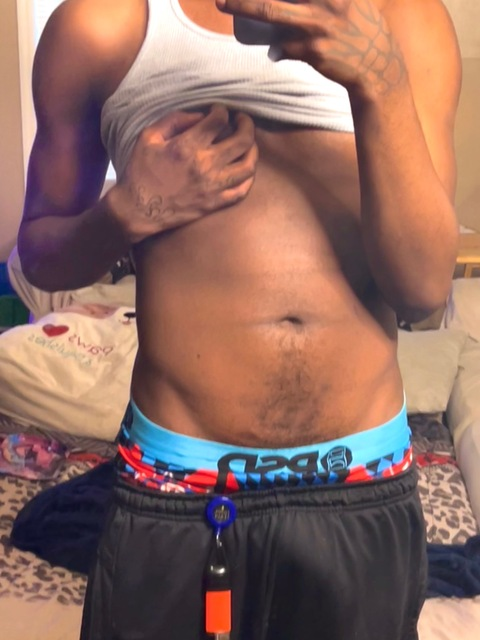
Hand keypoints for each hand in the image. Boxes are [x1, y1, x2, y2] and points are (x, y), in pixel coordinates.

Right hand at [109, 105, 257, 242]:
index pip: (219, 120)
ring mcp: (214, 187)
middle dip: (246, 124)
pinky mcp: (215, 203)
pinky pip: (242, 191)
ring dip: (253, 150)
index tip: (218, 110)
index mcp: (188, 146)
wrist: (138, 210)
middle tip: (242, 120)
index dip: (222, 110)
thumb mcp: (148, 137)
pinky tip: (245, 169)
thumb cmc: (140, 172)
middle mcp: (206, 166)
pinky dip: (248, 178)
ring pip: (248, 166)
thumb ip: (175, 120)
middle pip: (243, 140)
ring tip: (248, 143)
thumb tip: (200, 116)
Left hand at [217, 0, 406, 95]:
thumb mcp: (352, 1)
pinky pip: (285, 47)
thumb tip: (293, 13)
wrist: (377, 66)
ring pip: (272, 11)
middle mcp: (329, 0)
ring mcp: (318, 24)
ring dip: (243, 4)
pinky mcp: (313, 50)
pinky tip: (281, 52)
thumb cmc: (362, 29)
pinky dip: (280, 49)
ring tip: (222, 3)